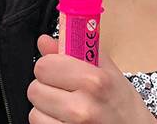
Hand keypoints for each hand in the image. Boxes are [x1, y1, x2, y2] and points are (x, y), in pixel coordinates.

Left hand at [28, 35, 156, 123]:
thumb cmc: (123, 105)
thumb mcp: (109, 72)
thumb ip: (75, 52)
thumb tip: (44, 41)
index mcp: (93, 81)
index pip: (44, 66)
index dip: (50, 66)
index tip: (58, 70)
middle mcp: (82, 107)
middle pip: (35, 89)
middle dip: (47, 88)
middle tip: (64, 92)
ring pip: (34, 112)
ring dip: (46, 110)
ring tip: (66, 109)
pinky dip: (48, 123)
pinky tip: (64, 121)